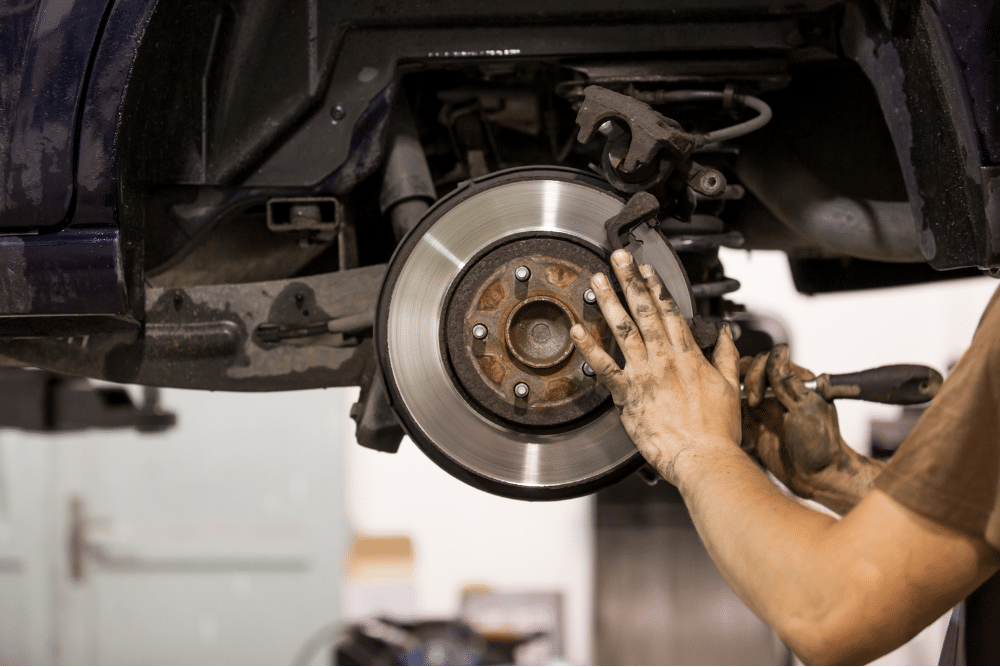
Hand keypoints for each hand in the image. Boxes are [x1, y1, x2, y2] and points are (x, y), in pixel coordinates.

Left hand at [570, 249, 741, 483]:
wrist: (705, 458)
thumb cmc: (718, 430)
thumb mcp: (730, 386)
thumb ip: (726, 356)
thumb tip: (727, 333)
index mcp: (689, 356)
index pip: (670, 312)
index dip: (657, 287)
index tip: (647, 268)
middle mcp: (665, 359)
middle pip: (645, 311)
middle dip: (631, 280)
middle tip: (618, 257)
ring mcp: (645, 375)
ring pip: (625, 330)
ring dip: (610, 301)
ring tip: (598, 279)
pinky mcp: (629, 396)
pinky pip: (604, 368)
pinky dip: (589, 348)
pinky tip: (576, 329)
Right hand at [742, 345, 883, 513]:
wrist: (817, 478)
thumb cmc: (822, 445)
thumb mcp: (806, 407)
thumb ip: (787, 380)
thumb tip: (778, 351)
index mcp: (795, 382)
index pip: (769, 361)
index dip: (759, 371)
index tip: (760, 391)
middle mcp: (779, 392)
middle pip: (750, 371)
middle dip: (745, 381)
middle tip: (752, 401)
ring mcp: (766, 409)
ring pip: (740, 389)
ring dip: (734, 394)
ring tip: (734, 407)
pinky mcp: (754, 426)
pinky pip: (735, 412)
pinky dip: (728, 412)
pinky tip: (727, 418)